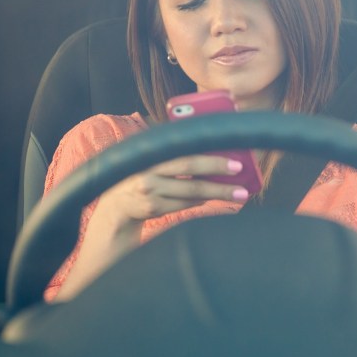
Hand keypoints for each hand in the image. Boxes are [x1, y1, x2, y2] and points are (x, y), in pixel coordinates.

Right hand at [95, 154, 250, 231]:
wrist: (115, 205)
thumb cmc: (140, 176)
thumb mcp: (150, 159)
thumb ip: (171, 151)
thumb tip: (209, 148)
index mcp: (150, 153)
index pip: (184, 150)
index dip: (209, 154)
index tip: (234, 159)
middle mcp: (148, 170)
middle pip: (189, 168)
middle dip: (218, 170)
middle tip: (241, 172)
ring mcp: (150, 191)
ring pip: (191, 191)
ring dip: (217, 191)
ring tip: (238, 193)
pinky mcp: (153, 208)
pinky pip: (184, 204)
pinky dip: (201, 201)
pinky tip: (214, 198)